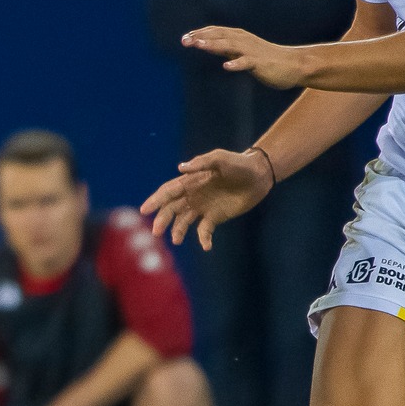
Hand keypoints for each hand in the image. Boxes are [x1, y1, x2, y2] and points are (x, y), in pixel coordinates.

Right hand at [140, 146, 272, 250]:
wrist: (259, 175)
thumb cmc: (238, 163)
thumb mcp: (220, 159)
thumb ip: (201, 163)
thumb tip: (180, 168)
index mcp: (190, 182)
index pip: (168, 192)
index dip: (155, 201)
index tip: (144, 211)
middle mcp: (192, 196)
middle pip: (171, 210)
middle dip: (162, 221)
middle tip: (156, 233)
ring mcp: (203, 207)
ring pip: (183, 222)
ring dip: (178, 231)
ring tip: (176, 241)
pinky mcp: (215, 217)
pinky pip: (204, 230)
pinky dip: (203, 239)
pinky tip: (206, 246)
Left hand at [182, 26, 311, 89]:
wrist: (295, 65)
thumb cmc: (265, 58)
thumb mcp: (241, 51)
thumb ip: (224, 47)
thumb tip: (204, 44)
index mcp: (239, 37)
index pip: (216, 32)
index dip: (200, 34)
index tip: (184, 38)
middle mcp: (244, 41)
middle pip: (220, 36)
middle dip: (201, 37)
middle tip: (184, 40)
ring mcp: (252, 51)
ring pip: (230, 46)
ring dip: (214, 45)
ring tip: (199, 46)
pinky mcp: (261, 63)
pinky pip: (247, 62)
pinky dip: (236, 63)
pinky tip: (226, 66)